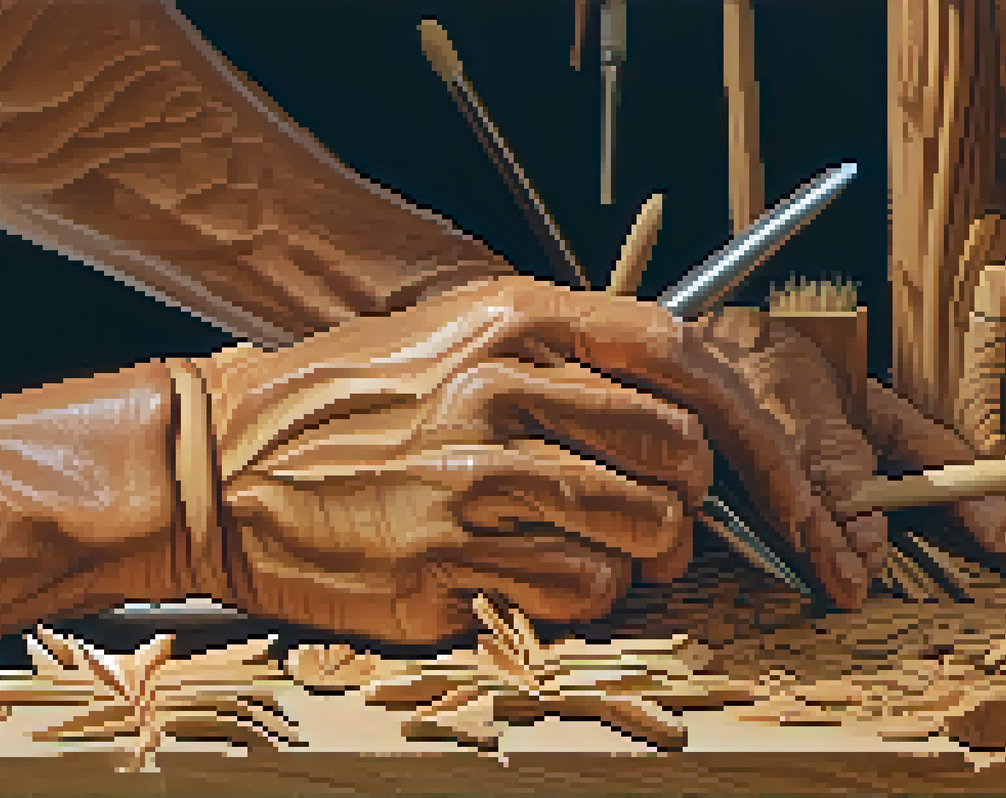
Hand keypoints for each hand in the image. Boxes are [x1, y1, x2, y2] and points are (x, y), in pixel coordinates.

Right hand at [178, 275, 1005, 642]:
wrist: (218, 463)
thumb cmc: (337, 402)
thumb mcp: (447, 335)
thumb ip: (558, 359)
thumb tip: (679, 413)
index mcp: (509, 320)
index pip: (681, 361)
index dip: (755, 430)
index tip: (787, 484)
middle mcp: (500, 391)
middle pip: (682, 458)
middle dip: (696, 504)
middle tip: (666, 521)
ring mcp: (474, 482)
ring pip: (645, 537)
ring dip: (646, 561)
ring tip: (598, 554)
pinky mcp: (448, 563)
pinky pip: (579, 594)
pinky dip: (583, 598)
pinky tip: (535, 578)